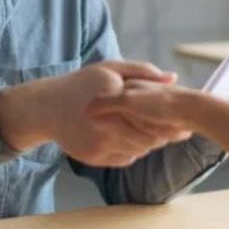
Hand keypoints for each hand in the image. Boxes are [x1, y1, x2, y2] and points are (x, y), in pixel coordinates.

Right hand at [0, 60, 184, 167]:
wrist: (46, 109)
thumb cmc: (81, 84)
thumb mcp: (109, 69)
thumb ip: (142, 72)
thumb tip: (173, 78)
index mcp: (114, 100)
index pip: (152, 117)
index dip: (170, 121)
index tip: (182, 120)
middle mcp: (106, 125)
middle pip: (148, 138)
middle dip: (165, 136)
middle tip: (178, 132)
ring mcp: (99, 144)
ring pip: (138, 150)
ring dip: (150, 144)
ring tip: (155, 134)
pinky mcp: (94, 158)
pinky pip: (124, 159)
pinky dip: (133, 152)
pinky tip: (132, 140)